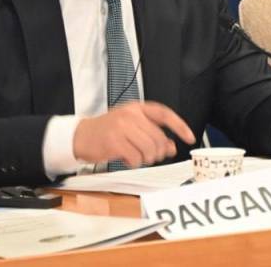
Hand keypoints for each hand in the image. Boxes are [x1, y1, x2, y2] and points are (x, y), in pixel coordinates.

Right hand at [73, 101, 194, 167]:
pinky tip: (128, 160)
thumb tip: (171, 147)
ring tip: (138, 157)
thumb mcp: (132, 127)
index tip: (190, 137)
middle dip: (159, 151)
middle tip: (152, 156)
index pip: (165, 114)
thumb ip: (152, 134)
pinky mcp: (114, 141)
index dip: (180, 126)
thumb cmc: (108, 131)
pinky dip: (134, 163)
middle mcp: (131, 115)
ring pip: (149, 148)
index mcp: (137, 108)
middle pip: (158, 137)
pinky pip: (135, 157)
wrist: (80, 136)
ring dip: (147, 158)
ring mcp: (121, 127)